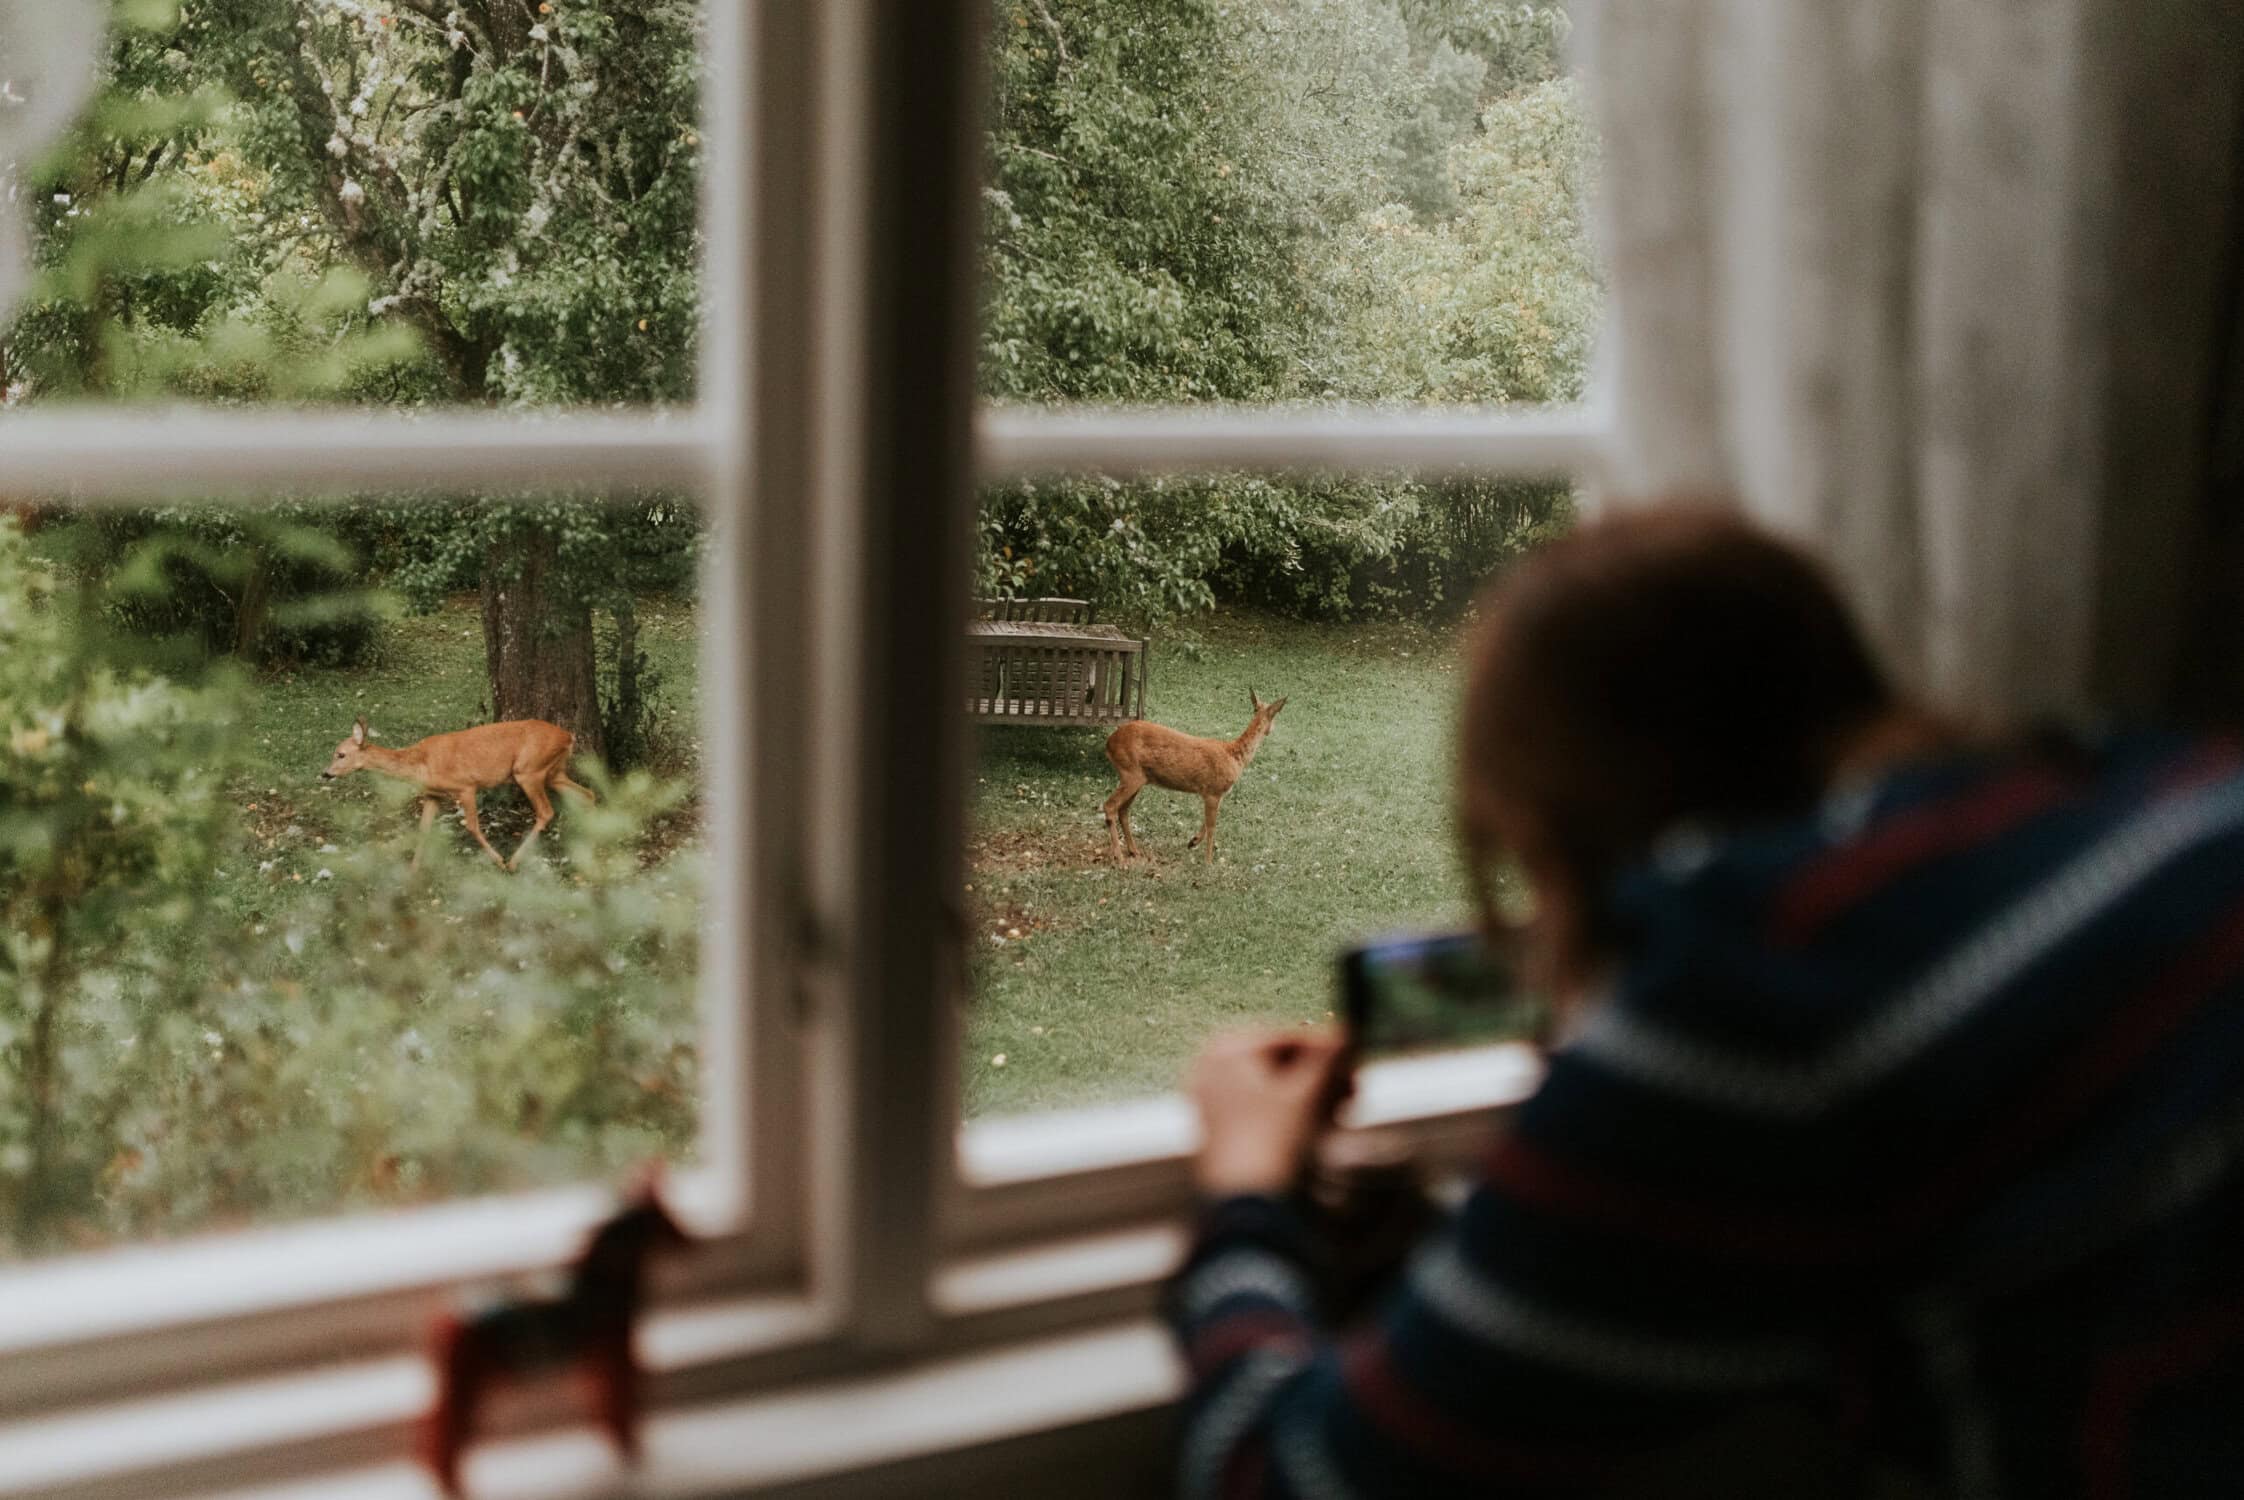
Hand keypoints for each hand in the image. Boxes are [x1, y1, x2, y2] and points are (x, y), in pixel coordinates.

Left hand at [1186, 1026, 1352, 1197]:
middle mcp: (1209, 1073)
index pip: (1284, 1038)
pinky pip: (1261, 1116)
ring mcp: (1210, 1106)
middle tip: (1353, 1091)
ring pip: (1272, 1093)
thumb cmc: (1275, 1142)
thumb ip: (1328, 1058)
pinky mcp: (1218, 1137)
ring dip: (1311, 1099)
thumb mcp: (1308, 1094)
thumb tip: (1345, 1032)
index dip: (1326, 1049)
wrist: (1248, 1207)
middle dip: (1320, 1078)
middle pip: (1277, 1066)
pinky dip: (1291, 1118)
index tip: (1356, 1058)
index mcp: (1223, 1052)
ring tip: (1342, 1114)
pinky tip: (1319, 1132)